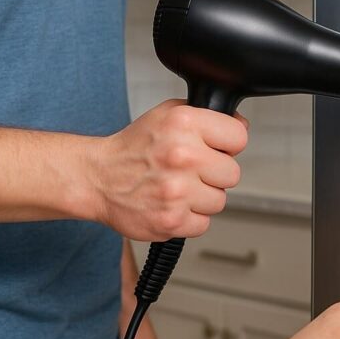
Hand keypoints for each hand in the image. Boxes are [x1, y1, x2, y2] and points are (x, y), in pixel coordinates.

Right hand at [90, 100, 247, 240]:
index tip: (213, 147)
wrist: (98, 178)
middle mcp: (182, 155)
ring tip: (177, 187)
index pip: (239, 137)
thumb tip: (241, 125)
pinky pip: (203, 223)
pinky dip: (189, 217)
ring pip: (219, 201)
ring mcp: (177, 191)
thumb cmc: (134, 147)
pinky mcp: (172, 220)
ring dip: (201, 197)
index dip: (227, 144)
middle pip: (233, 173)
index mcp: (183, 123)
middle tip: (189, 170)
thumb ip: (207, 115)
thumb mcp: (168, 115)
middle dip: (214, 173)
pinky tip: (171, 203)